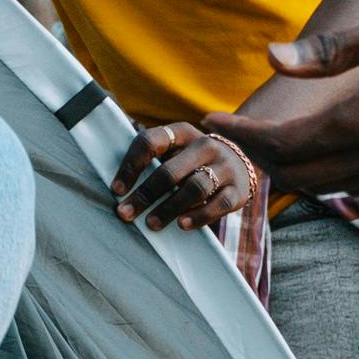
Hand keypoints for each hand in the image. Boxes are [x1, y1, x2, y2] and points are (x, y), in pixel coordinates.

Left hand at [109, 117, 269, 233]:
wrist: (241, 163)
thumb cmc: (193, 162)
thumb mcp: (176, 152)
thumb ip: (153, 161)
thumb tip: (119, 190)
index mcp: (182, 133)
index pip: (151, 142)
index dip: (131, 165)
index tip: (117, 189)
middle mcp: (205, 145)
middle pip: (170, 171)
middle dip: (145, 194)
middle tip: (126, 213)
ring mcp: (225, 166)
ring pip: (195, 187)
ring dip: (169, 207)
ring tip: (151, 223)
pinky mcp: (239, 189)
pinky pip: (219, 204)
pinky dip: (199, 216)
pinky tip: (182, 225)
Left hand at [204, 5, 358, 198]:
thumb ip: (328, 48)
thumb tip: (271, 58)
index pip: (283, 144)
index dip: (242, 136)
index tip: (212, 121)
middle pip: (297, 174)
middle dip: (257, 156)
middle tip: (231, 133)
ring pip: (325, 185)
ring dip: (289, 169)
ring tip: (264, 144)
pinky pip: (356, 184)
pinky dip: (325, 172)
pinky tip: (316, 149)